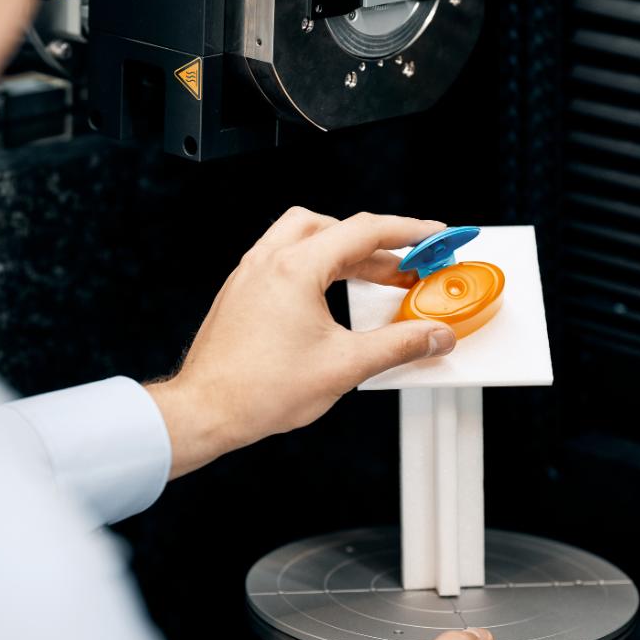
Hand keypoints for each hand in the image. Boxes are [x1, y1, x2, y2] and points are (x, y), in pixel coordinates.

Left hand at [146, 208, 457, 477]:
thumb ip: (399, 345)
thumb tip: (434, 336)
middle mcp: (269, 261)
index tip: (433, 234)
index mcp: (295, 268)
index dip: (408, 231)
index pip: (364, 231)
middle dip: (378, 244)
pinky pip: (286, 259)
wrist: (205, 411)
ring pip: (306, 237)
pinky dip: (318, 266)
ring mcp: (251, 274)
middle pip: (335, 228)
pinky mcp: (242, 291)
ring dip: (344, 251)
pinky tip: (334, 294)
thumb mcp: (345, 366)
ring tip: (375, 277)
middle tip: (407, 268)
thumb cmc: (258, 390)